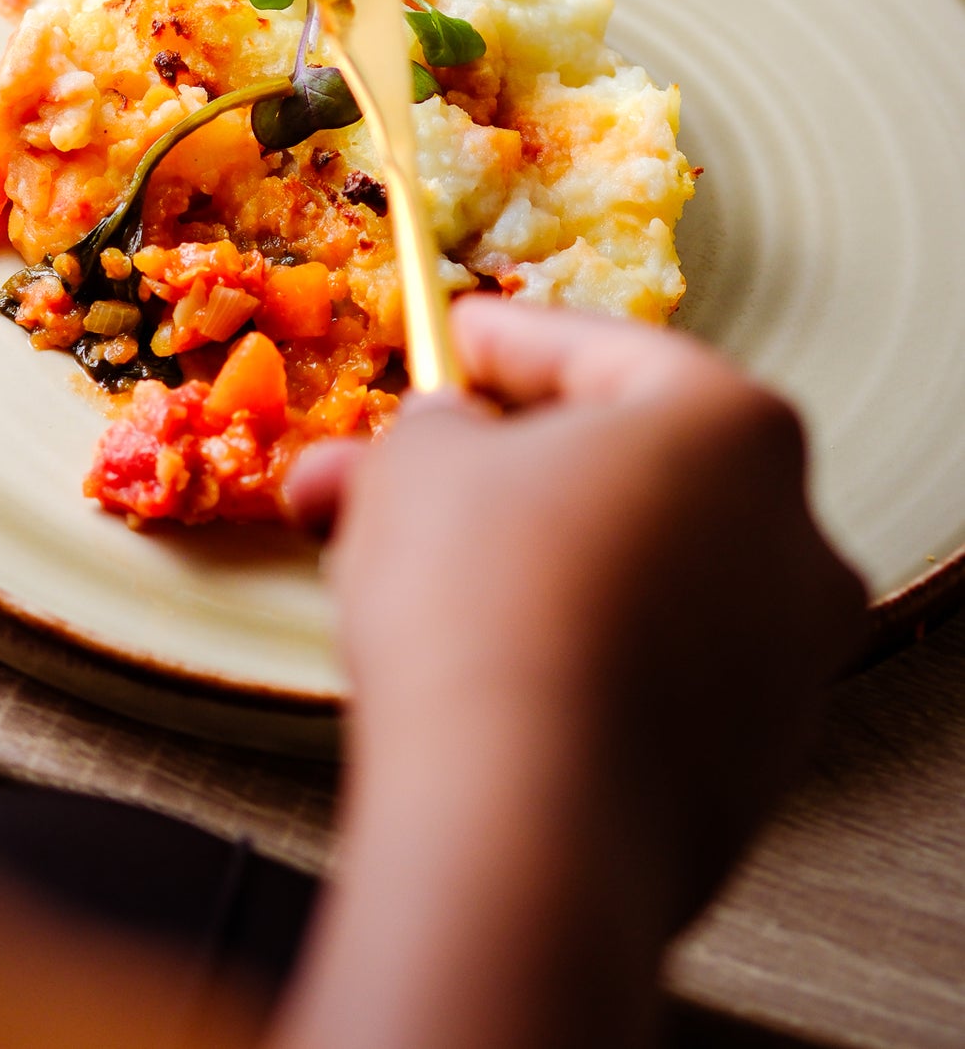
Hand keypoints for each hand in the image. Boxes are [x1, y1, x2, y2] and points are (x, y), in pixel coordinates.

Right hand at [276, 300, 865, 1048]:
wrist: (522, 831)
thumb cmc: (478, 598)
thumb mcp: (417, 462)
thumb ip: (431, 425)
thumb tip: (435, 437)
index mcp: (735, 425)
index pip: (602, 350)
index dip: (503, 339)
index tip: (446, 336)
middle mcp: (791, 533)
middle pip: (615, 467)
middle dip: (486, 465)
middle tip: (389, 463)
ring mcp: (781, 657)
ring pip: (618, 568)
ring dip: (504, 554)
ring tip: (377, 558)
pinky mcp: (747, 761)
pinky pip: (631, 662)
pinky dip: (552, 640)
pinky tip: (455, 654)